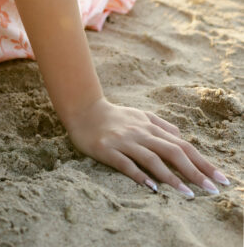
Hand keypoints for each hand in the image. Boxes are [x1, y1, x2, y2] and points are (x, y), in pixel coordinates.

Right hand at [64, 97, 229, 196]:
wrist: (83, 110)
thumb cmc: (114, 116)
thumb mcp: (140, 116)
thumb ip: (161, 125)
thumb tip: (181, 138)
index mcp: (151, 126)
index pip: (182, 145)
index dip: (202, 161)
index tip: (219, 178)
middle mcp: (141, 133)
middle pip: (172, 151)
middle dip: (195, 171)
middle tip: (212, 189)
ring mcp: (124, 141)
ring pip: (152, 159)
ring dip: (172, 177)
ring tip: (188, 194)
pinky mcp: (108, 149)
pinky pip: (126, 164)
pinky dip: (140, 176)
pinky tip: (152, 188)